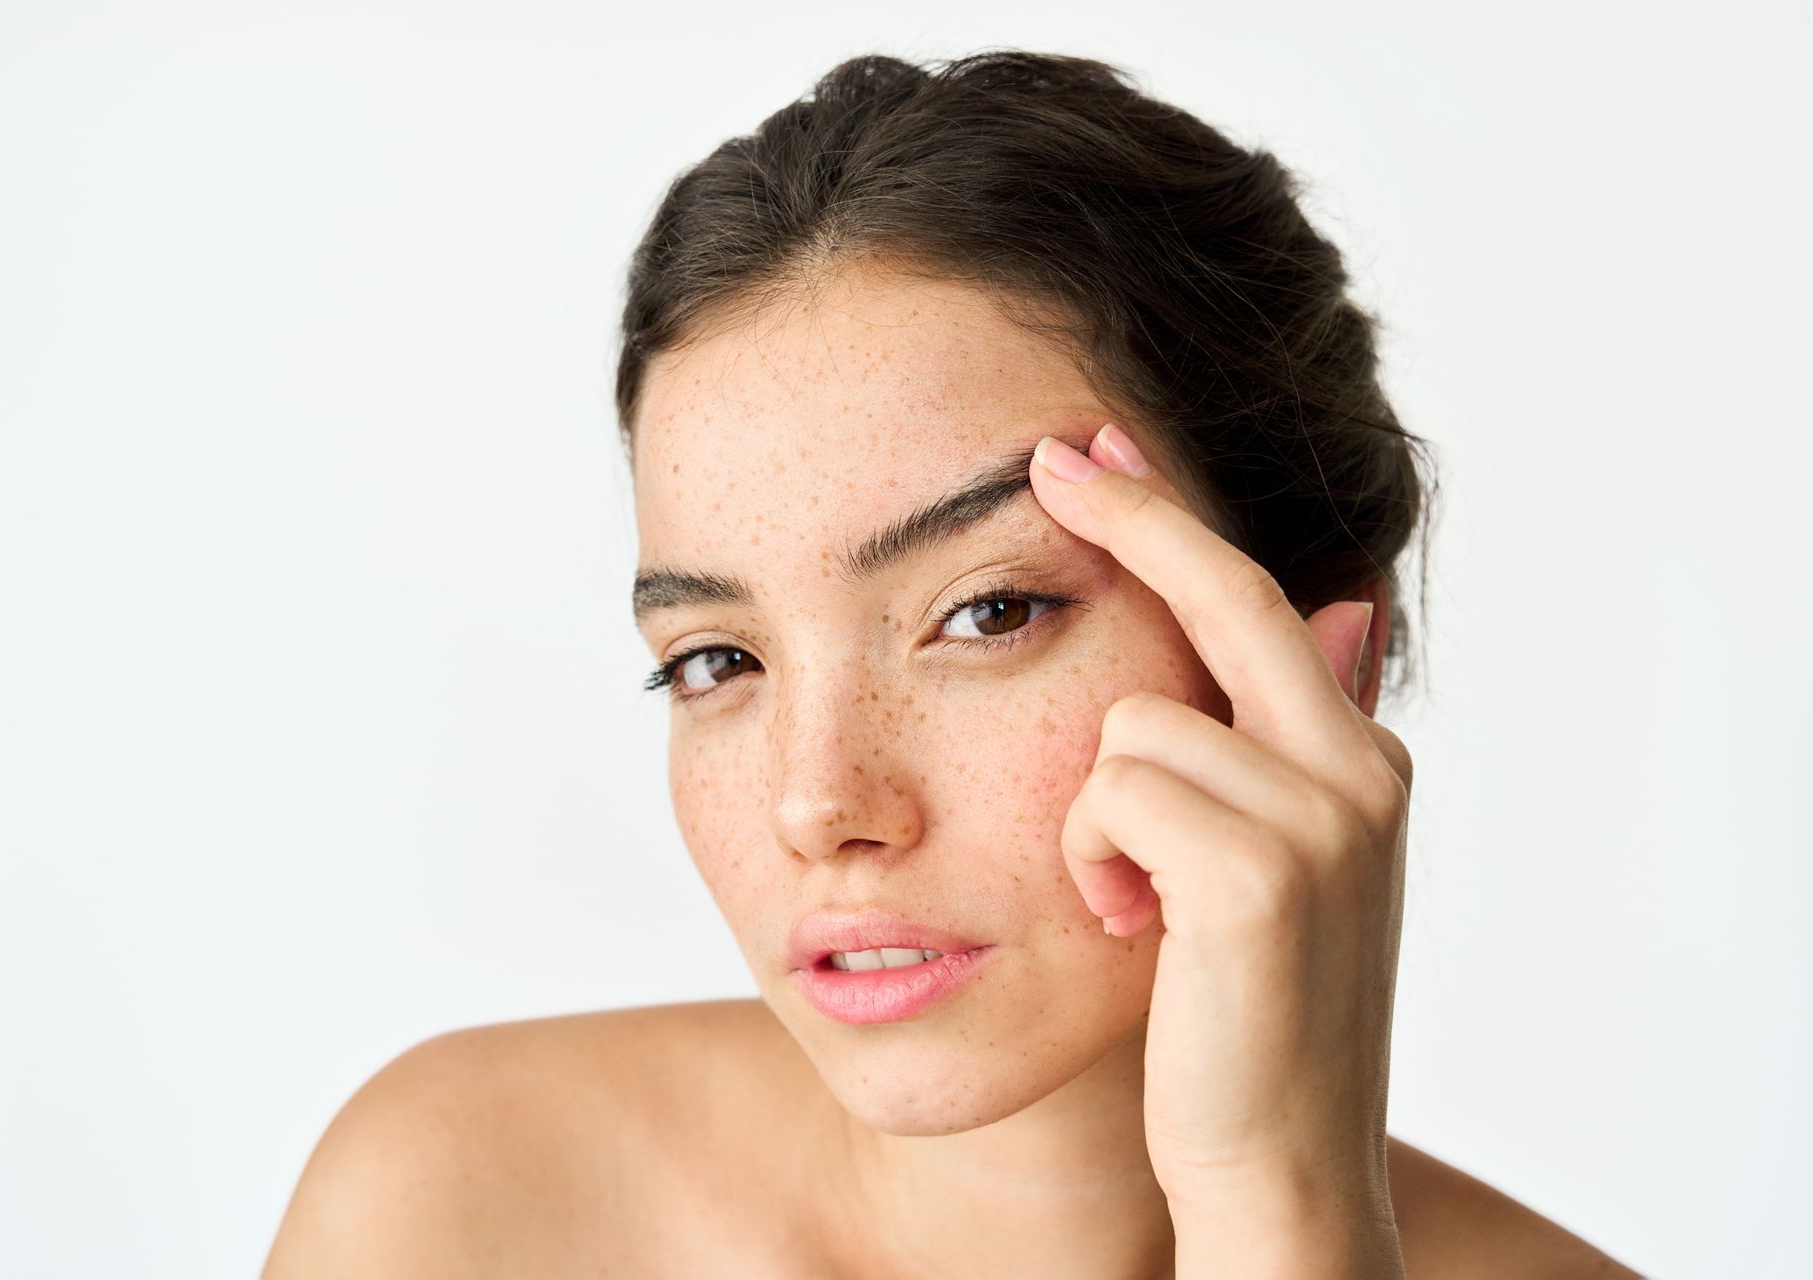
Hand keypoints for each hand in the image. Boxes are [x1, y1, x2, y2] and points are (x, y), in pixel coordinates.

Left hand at [1030, 425, 1413, 1276]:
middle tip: (1050, 456)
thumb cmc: (1250, 1019)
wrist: (1278, 1164)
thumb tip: (1348, 607)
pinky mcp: (1258, 874)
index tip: (1103, 452)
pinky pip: (1111, 795)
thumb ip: (1296, 743)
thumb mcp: (1280, 868)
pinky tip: (1131, 930)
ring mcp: (1320, 817)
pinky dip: (1093, 860)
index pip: (1259, 602)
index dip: (1176, 520)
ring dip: (1095, 816)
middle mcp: (1359, 772)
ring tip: (1131, 904)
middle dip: (1133, 517)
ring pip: (1129, 724)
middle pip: (1224, 596)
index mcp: (1362, 762)